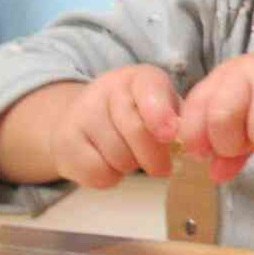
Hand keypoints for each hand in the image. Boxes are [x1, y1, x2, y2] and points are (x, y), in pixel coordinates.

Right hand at [47, 66, 181, 188]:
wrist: (86, 120)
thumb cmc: (140, 116)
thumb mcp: (164, 108)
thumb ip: (178, 121)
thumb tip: (189, 141)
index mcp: (139, 77)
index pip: (149, 89)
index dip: (161, 115)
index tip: (170, 136)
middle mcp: (108, 87)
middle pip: (136, 130)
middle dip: (154, 156)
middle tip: (162, 167)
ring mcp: (82, 112)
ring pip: (118, 155)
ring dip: (131, 166)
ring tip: (130, 156)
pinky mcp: (64, 141)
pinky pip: (97, 172)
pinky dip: (110, 177)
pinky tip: (109, 164)